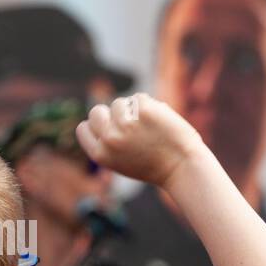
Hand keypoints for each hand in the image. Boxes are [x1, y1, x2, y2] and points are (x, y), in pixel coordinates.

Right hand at [76, 93, 204, 186]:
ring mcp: (126, 124)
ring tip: (148, 126)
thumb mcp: (121, 161)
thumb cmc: (153, 166)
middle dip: (111, 114)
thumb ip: (108, 143)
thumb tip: (100, 117)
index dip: (96, 126)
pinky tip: (159, 121)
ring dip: (132, 109)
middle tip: (129, 123)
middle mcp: (110, 139)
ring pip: (119, 103)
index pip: (83, 128)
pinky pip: (139, 98)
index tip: (109, 128)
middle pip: (96, 111)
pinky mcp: (144, 110)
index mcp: (100, 155)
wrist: (181, 167)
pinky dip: (149, 105)